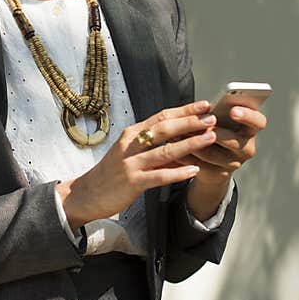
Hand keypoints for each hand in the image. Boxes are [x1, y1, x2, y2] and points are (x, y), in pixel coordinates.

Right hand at [59, 100, 217, 228]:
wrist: (86, 194)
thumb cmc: (110, 173)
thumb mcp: (129, 153)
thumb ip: (151, 146)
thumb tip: (181, 139)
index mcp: (131, 134)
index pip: (160, 117)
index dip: (184, 110)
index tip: (204, 106)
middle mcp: (130, 145)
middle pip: (164, 129)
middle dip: (190, 122)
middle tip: (212, 118)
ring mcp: (130, 163)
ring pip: (164, 151)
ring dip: (190, 144)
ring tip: (210, 138)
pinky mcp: (132, 182)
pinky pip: (159, 176)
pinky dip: (178, 172)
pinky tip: (195, 170)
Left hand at [175, 105, 267, 183]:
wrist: (211, 160)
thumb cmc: (215, 130)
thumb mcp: (219, 119)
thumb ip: (217, 113)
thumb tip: (204, 106)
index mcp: (250, 129)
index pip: (258, 121)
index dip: (248, 115)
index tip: (233, 110)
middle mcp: (247, 147)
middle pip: (237, 141)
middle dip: (219, 133)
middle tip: (206, 125)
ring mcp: (234, 163)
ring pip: (214, 153)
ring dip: (195, 142)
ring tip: (181, 132)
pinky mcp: (219, 173)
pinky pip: (201, 164)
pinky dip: (186, 154)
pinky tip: (175, 146)